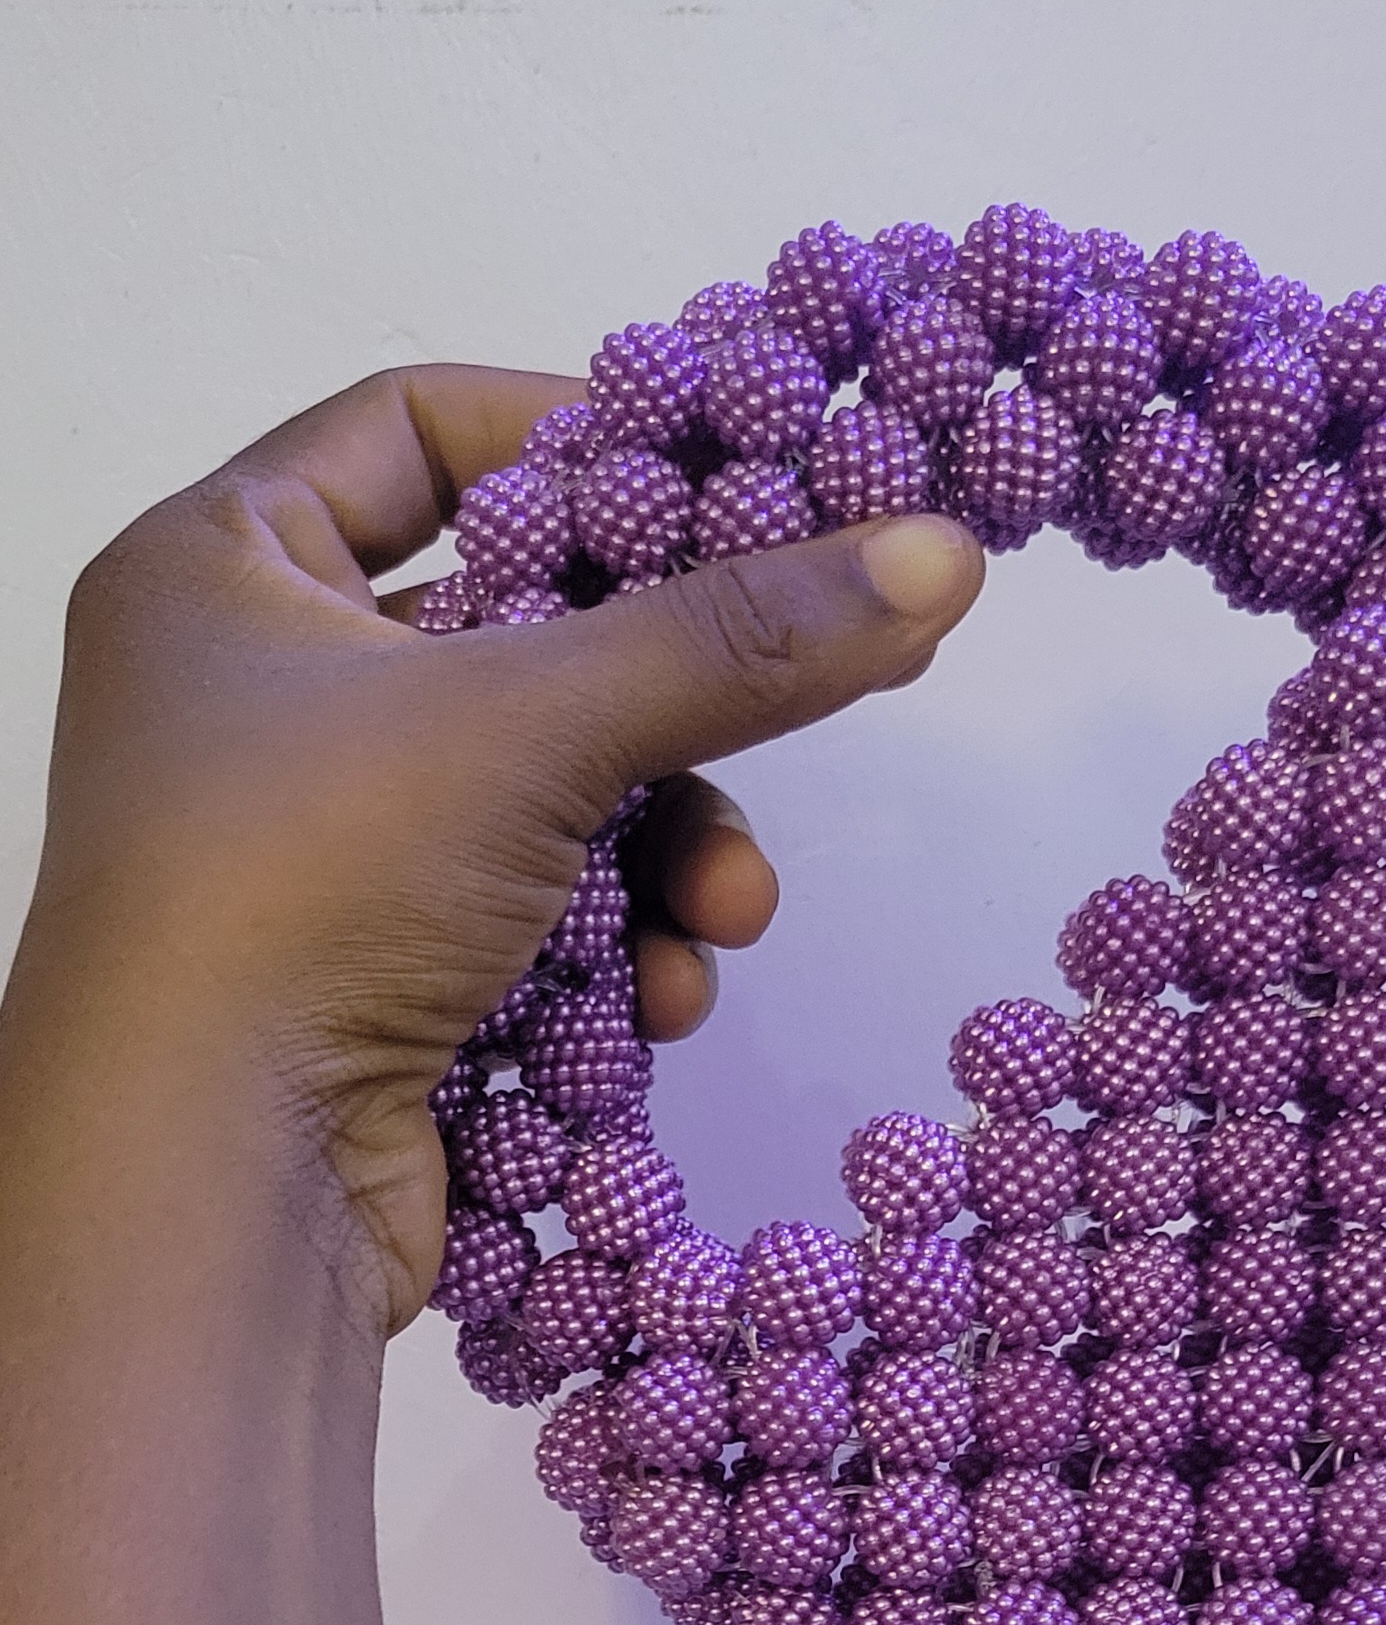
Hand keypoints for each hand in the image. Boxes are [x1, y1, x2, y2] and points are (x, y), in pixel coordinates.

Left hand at [4, 364, 983, 1338]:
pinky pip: (537, 899)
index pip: (422, 425)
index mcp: (227, 566)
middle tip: (805, 684)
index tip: (736, 476)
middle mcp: (260, 686)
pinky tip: (657, 998)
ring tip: (723, 908)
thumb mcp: (536, 727)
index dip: (585, 435)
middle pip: (525, 620)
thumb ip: (741, 638)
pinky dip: (614, 939)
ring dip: (666, 844)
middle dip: (673, 690)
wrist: (202, 1199)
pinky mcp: (376, 961)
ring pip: (555, 780)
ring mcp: (318, 834)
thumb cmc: (308, 891)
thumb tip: (944, 553)